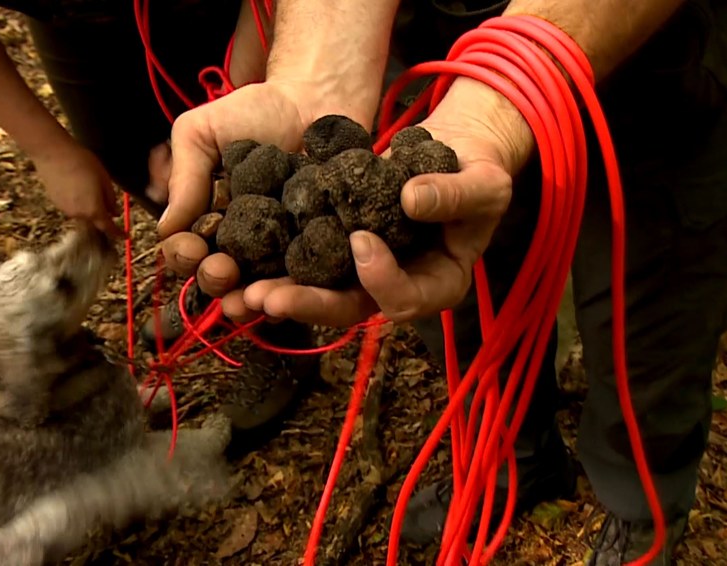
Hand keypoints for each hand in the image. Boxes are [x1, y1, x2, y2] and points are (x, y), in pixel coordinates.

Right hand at [33, 143, 122, 237]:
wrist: (52, 153)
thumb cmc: (82, 162)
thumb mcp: (104, 179)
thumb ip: (110, 199)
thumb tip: (115, 213)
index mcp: (93, 210)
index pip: (108, 228)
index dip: (118, 233)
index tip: (125, 236)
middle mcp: (78, 214)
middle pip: (94, 222)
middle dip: (103, 217)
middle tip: (108, 204)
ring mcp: (64, 209)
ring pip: (83, 214)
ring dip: (90, 208)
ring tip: (91, 188)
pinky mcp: (55, 202)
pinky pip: (72, 207)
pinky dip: (79, 202)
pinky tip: (78, 187)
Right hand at [159, 80, 375, 316]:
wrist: (316, 97)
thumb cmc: (255, 113)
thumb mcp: (202, 133)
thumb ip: (184, 176)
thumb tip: (165, 228)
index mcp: (209, 221)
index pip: (187, 251)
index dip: (183, 256)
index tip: (190, 246)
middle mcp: (243, 243)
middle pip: (221, 279)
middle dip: (215, 280)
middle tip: (222, 268)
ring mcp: (283, 250)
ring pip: (262, 289)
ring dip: (252, 299)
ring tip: (252, 298)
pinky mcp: (324, 251)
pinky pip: (310, 280)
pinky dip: (299, 291)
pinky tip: (291, 293)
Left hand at [234, 78, 535, 326]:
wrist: (454, 152)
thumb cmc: (479, 172)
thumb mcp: (484, 182)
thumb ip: (454, 195)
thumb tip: (410, 200)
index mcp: (438, 284)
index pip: (405, 299)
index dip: (381, 278)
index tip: (360, 239)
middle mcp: (397, 285)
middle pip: (352, 307)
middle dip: (309, 304)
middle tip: (268, 297)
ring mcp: (365, 269)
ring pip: (322, 290)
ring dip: (283, 292)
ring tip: (243, 291)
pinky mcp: (340, 245)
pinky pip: (308, 258)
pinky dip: (277, 259)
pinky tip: (242, 256)